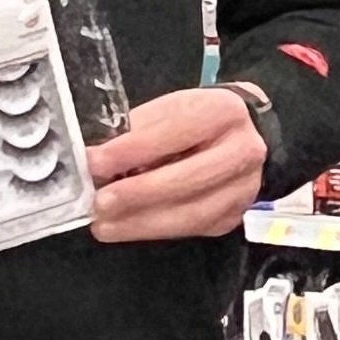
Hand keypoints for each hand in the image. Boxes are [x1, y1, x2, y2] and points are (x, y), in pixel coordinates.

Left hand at [89, 87, 268, 242]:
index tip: (94, 163)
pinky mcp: (231, 217)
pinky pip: (190, 229)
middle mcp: (242, 151)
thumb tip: (98, 161)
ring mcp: (242, 189)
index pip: (174, 133)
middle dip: (136, 194)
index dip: (131, 150)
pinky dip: (153, 230)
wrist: (245, 136)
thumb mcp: (169, 110)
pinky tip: (126, 227)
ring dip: (140, 222)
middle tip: (99, 202)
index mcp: (223, 112)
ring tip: (104, 224)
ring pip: (190, 214)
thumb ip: (137, 132)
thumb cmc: (196, 120)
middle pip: (186, 179)